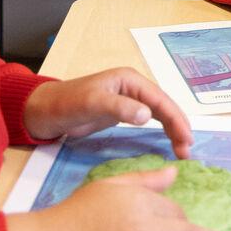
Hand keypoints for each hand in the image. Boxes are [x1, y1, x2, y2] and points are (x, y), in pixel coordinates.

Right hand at [8, 168, 217, 230]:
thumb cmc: (79, 212)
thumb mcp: (112, 186)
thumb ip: (146, 180)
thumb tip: (174, 172)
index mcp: (141, 208)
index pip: (176, 213)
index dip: (177, 216)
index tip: (191, 224)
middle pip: (179, 230)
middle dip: (180, 228)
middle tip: (178, 226)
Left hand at [22, 68, 192, 157]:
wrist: (43, 111)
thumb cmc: (66, 103)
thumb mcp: (92, 103)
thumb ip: (119, 107)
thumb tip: (147, 115)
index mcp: (129, 80)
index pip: (160, 99)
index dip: (175, 118)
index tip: (186, 138)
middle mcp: (133, 87)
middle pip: (163, 106)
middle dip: (178, 126)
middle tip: (187, 150)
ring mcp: (128, 100)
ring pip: (158, 114)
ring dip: (172, 130)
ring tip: (182, 150)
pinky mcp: (122, 113)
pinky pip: (149, 120)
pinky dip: (160, 131)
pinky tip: (167, 141)